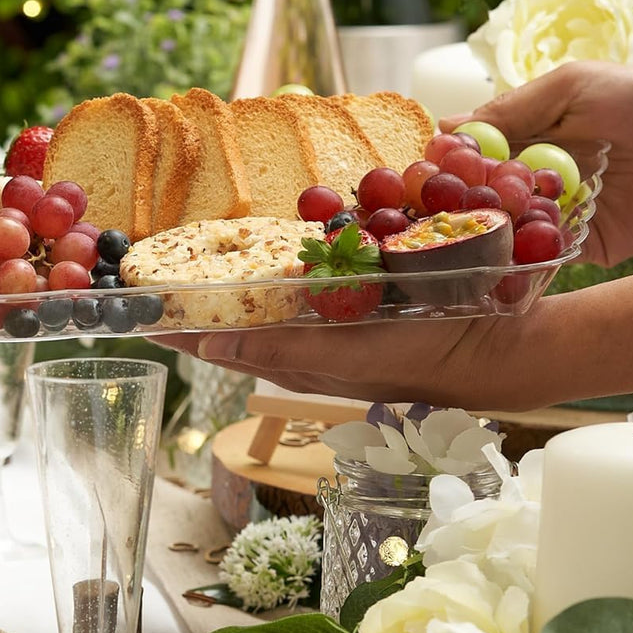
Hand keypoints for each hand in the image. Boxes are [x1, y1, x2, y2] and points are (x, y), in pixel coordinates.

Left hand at [153, 310, 549, 410]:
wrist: (497, 353)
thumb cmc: (424, 356)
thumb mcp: (351, 355)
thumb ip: (285, 349)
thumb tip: (214, 343)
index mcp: (299, 364)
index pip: (220, 347)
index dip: (177, 330)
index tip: (134, 309)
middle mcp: (308, 355)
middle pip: (236, 331)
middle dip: (195, 311)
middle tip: (157, 282)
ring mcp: (333, 340)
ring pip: (268, 317)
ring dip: (232, 298)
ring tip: (198, 273)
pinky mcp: (358, 323)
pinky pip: (305, 304)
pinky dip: (280, 288)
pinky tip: (278, 268)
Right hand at [441, 62, 632, 267]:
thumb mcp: (571, 88)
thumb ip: (512, 110)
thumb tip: (445, 128)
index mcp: (526, 141)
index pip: (471, 159)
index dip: (445, 168)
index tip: (419, 176)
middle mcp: (533, 181)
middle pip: (480, 200)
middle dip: (455, 207)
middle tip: (430, 215)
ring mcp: (553, 216)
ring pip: (503, 234)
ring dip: (480, 237)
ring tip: (455, 242)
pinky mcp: (579, 248)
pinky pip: (539, 260)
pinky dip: (516, 264)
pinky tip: (492, 263)